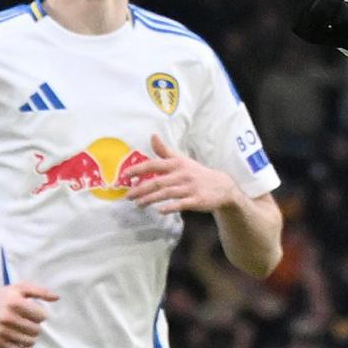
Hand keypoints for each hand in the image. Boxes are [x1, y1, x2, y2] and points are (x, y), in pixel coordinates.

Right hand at [0, 274, 58, 347]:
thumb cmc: (1, 296)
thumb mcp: (19, 288)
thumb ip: (39, 291)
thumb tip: (57, 298)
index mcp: (15, 303)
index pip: (41, 316)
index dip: (41, 315)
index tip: (34, 313)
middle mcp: (8, 318)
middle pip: (36, 330)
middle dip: (36, 326)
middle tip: (29, 322)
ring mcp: (2, 332)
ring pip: (29, 342)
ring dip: (32, 338)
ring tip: (26, 332)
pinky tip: (25, 343)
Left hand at [122, 133, 241, 215]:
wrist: (222, 186)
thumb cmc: (197, 173)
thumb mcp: (182, 160)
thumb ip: (165, 151)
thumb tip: (152, 136)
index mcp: (177, 164)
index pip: (154, 165)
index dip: (138, 169)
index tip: (125, 176)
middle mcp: (182, 174)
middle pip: (158, 182)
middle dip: (141, 189)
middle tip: (128, 196)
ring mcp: (190, 188)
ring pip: (167, 193)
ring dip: (151, 199)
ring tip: (138, 204)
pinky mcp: (196, 200)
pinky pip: (181, 204)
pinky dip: (170, 207)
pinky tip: (160, 211)